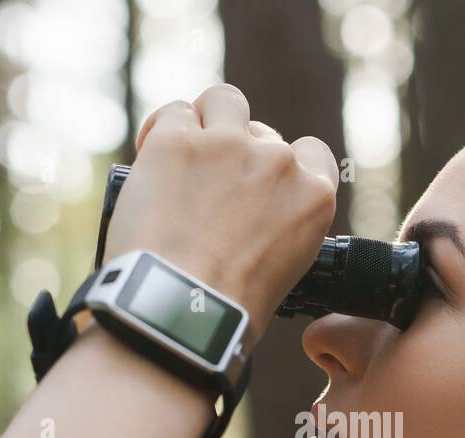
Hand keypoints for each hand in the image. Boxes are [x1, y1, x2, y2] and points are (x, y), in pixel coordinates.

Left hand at [103, 84, 338, 339]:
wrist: (181, 310)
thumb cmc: (226, 310)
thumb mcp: (281, 270)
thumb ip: (279, 229)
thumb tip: (249, 220)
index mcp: (313, 198)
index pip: (311, 153)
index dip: (282, 164)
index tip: (260, 183)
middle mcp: (278, 162)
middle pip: (262, 131)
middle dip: (238, 153)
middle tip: (209, 191)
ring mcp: (228, 145)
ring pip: (224, 100)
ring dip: (208, 121)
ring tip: (184, 157)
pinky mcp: (178, 140)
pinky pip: (174, 112)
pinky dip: (162, 130)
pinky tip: (151, 156)